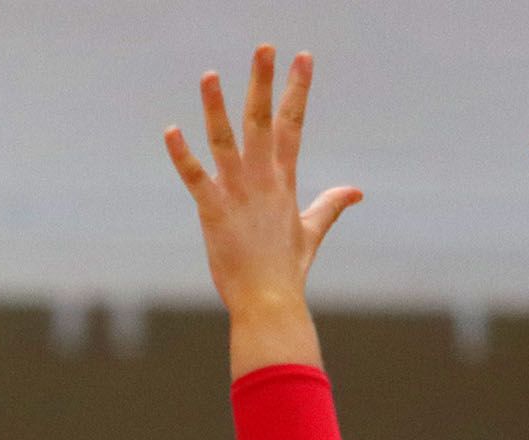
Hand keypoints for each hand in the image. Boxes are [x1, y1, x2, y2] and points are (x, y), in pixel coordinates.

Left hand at [165, 48, 360, 323]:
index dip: (297, 90)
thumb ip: (331, 206)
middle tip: (264, 47)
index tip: (303, 58)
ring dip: (217, 107)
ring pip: (226, 141)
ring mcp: (238, 194)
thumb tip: (357, 191)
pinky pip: (195, 177)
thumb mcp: (312, 233)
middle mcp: (262, 180)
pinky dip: (182, 155)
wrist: (269, 302)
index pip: (292, 125)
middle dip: (264, 82)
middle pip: (262, 121)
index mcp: (284, 181)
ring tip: (210, 75)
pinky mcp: (213, 212)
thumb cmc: (286, 271)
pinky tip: (171, 130)